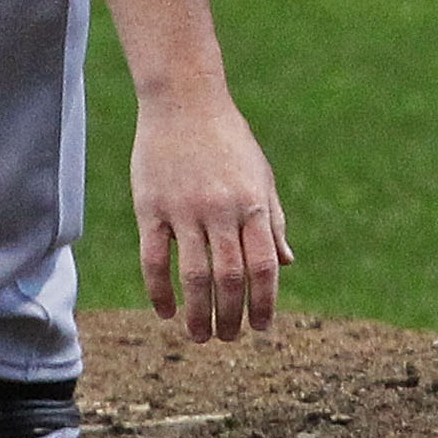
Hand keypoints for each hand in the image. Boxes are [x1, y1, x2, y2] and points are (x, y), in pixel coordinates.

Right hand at [129, 92, 294, 341]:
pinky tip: (166, 312)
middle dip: (232, 317)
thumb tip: (286, 264)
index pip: (264, 267)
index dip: (265, 303)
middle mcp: (221, 210)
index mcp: (253, 204)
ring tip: (200, 337)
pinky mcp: (151, 207)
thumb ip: (272, 221)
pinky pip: (155, 259)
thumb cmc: (228, 139)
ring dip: (198, 314)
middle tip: (228, 338)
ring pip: (193, 276)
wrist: (184, 99)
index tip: (261, 328)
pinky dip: (159, 291)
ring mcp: (184, 209)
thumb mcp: (260, 176)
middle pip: (230, 278)